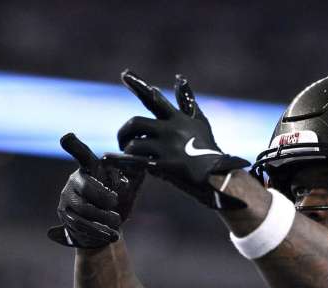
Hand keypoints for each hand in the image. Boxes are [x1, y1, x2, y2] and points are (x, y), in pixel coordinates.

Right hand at [47, 133, 143, 248]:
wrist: (106, 227)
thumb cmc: (118, 200)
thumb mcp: (129, 188)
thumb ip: (135, 176)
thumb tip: (143, 167)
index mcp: (90, 168)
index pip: (82, 155)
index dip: (74, 146)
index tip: (67, 138)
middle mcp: (75, 180)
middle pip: (86, 187)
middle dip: (103, 197)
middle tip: (116, 202)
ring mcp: (67, 198)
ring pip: (84, 208)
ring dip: (104, 217)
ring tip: (117, 221)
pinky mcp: (66, 216)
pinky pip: (80, 224)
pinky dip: (98, 231)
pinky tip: (112, 234)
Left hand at [114, 70, 248, 208]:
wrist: (220, 174)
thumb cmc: (208, 149)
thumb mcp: (199, 121)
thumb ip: (187, 101)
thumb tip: (180, 78)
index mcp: (177, 118)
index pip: (154, 98)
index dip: (138, 85)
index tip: (124, 73)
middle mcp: (170, 130)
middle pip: (136, 122)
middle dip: (124, 131)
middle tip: (122, 140)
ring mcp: (167, 148)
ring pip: (134, 143)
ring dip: (127, 149)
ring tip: (129, 156)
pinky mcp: (164, 165)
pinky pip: (136, 161)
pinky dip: (120, 160)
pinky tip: (107, 159)